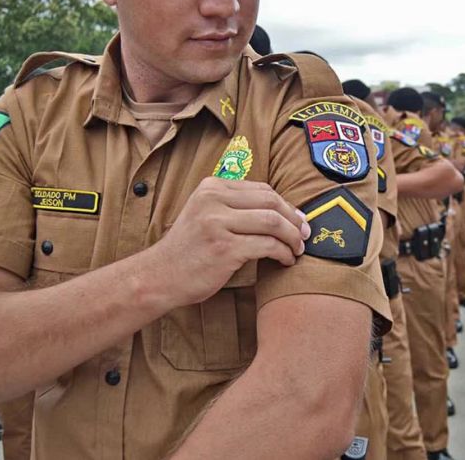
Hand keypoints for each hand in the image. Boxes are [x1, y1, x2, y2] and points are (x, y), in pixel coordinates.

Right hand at [153, 178, 310, 307]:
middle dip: (294, 219)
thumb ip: (233, 206)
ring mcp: (218, 223)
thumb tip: (280, 209)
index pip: (261, 189)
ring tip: (296, 250)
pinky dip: (282, 253)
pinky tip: (285, 261)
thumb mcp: (204, 214)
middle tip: (304, 235)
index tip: (298, 220)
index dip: (285, 205)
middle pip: (270, 202)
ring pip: (272, 222)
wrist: (159, 276)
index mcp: (211, 187)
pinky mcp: (225, 249)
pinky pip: (267, 246)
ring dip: (292, 237)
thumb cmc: (188, 249)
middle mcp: (213, 200)